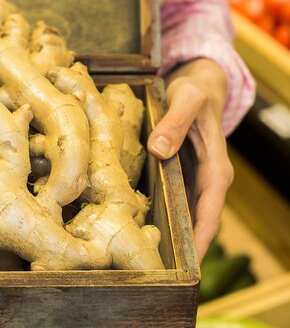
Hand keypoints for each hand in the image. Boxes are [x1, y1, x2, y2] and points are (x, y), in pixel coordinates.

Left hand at [147, 58, 233, 263]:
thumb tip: (159, 151)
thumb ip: (175, 123)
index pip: (210, 213)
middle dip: (183, 248)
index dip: (200, 240)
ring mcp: (194, 179)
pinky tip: (140, 227)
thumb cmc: (196, 91)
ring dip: (171, 236)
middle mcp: (207, 180)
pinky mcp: (180, 174)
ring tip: (145, 260)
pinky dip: (161, 215)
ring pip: (184, 215)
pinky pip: (173, 201)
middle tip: (157, 272)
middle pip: (197, 222)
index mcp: (216, 170)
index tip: (188, 267)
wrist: (199, 84)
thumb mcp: (186, 100)